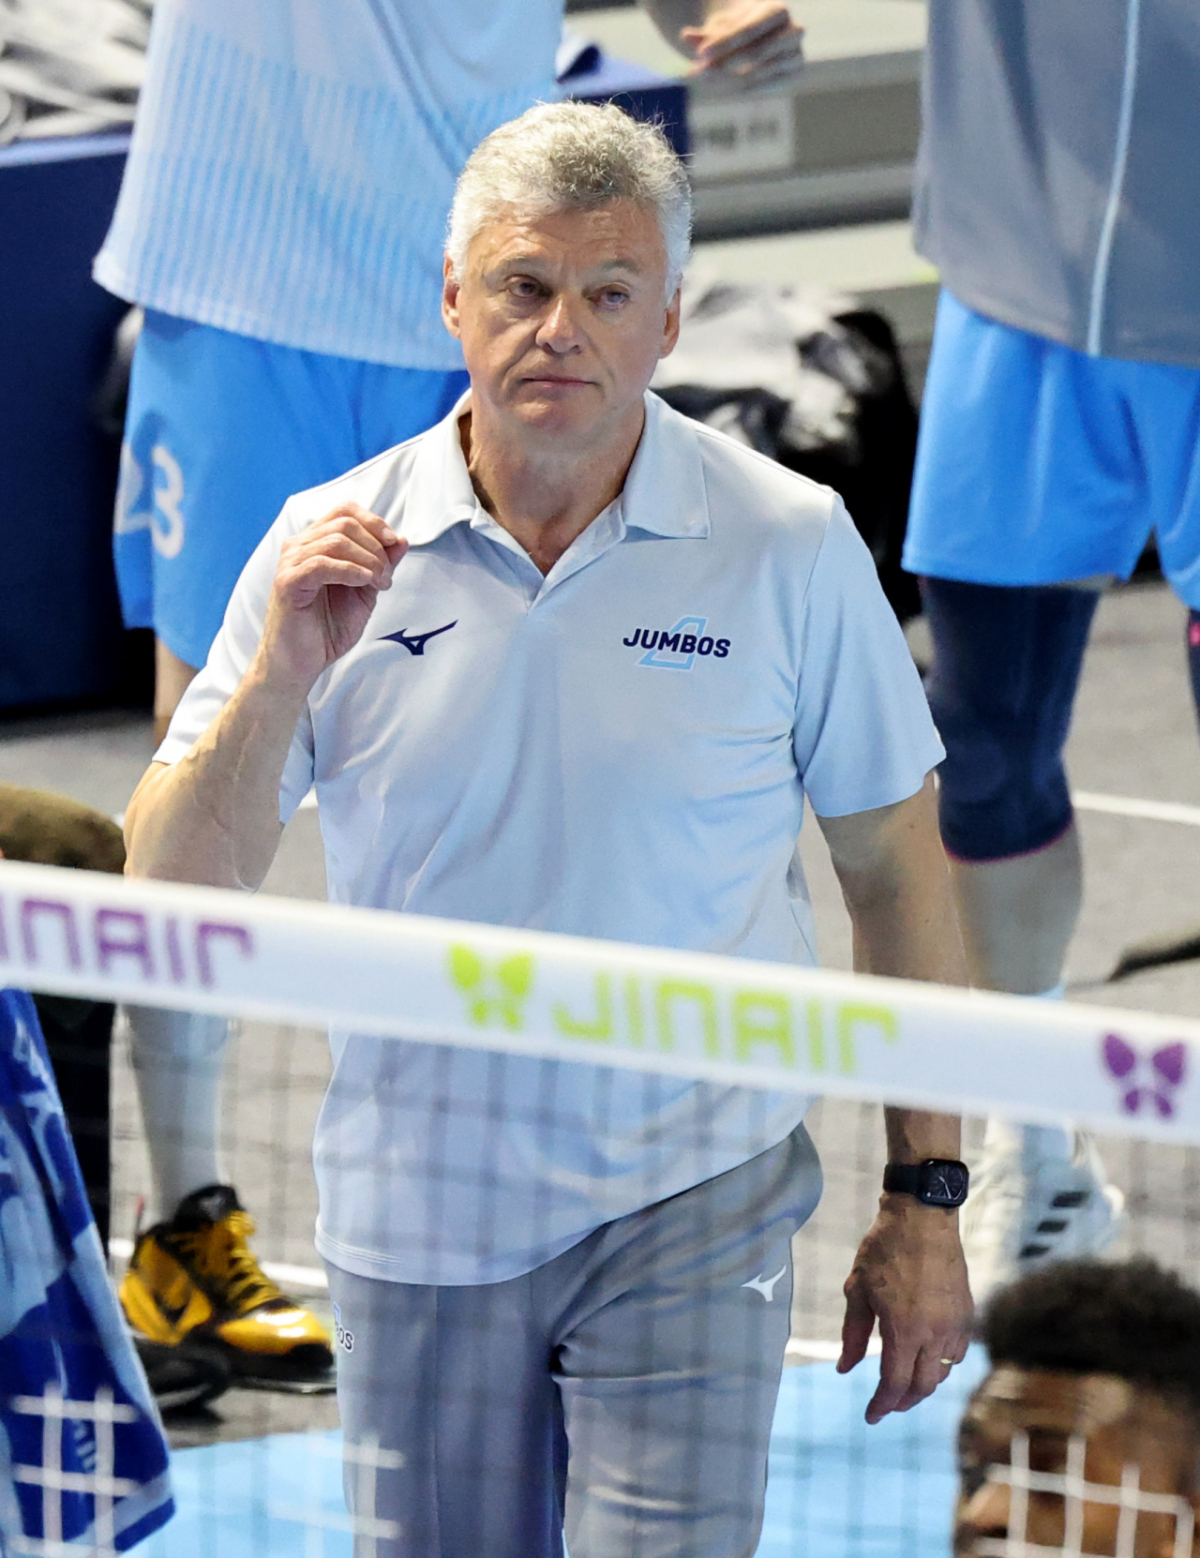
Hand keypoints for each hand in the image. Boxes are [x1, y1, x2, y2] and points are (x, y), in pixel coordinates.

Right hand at [260, 503, 405, 687]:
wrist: (301, 663)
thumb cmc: (327, 629)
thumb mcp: (364, 592)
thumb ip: (381, 565)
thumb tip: (401, 540)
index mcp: (315, 543)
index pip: (345, 511)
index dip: (374, 522)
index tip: (394, 544)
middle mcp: (299, 546)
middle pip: (344, 523)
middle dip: (375, 547)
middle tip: (386, 576)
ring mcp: (290, 563)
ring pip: (335, 541)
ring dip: (367, 561)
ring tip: (379, 583)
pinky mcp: (287, 582)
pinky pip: (321, 564)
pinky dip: (349, 570)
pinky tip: (363, 582)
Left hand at [681, 0, 803, 85]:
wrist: (759, 38)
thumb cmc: (737, 29)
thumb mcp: (719, 28)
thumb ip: (704, 34)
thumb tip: (686, 36)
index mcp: (777, 10)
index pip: (750, 29)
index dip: (725, 42)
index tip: (701, 53)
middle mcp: (794, 30)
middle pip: (758, 52)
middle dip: (727, 63)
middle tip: (701, 72)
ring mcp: (797, 54)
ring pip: (762, 72)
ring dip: (731, 79)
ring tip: (707, 78)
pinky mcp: (795, 74)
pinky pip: (769, 86)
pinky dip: (746, 88)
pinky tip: (726, 86)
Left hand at [838, 1196, 972, 1424]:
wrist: (923, 1217)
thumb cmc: (883, 1250)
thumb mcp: (858, 1290)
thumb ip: (852, 1334)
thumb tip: (845, 1369)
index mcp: (904, 1330)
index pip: (894, 1385)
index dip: (881, 1406)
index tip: (870, 1416)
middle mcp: (934, 1334)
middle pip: (922, 1387)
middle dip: (902, 1402)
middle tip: (886, 1405)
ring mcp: (955, 1325)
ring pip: (942, 1374)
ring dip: (922, 1385)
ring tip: (903, 1383)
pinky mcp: (967, 1315)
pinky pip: (957, 1354)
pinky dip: (942, 1365)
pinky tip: (927, 1358)